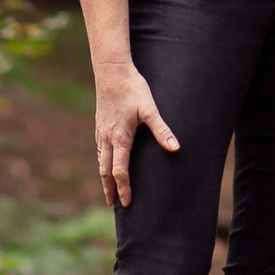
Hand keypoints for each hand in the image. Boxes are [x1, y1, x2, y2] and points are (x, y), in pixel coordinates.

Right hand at [94, 61, 179, 206]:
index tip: (127, 202)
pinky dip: (102, 162)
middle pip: (105, 170)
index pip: (120, 170)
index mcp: (119, 138)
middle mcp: (106, 138)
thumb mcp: (150, 109)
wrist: (111, 71)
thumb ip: (162, 130)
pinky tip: (106, 163)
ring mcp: (101, 131)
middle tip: (113, 204)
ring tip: (109, 189)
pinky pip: (99, 149)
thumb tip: (175, 148)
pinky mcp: (99, 125)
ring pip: (100, 160)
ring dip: (104, 176)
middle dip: (109, 188)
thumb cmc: (132, 89)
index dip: (124, 187)